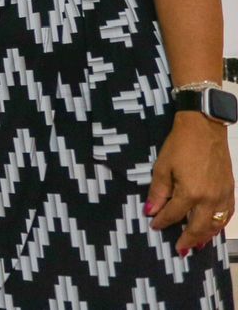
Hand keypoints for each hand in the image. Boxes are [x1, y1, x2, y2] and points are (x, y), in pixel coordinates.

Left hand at [146, 112, 234, 253]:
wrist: (204, 128)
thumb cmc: (180, 145)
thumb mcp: (162, 167)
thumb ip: (158, 192)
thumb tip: (150, 211)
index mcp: (191, 193)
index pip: (174, 214)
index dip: (162, 221)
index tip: (153, 225)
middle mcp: (210, 199)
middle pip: (198, 226)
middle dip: (187, 240)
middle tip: (180, 251)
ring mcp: (223, 195)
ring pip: (216, 224)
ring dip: (206, 236)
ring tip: (196, 246)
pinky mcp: (231, 190)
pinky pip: (227, 214)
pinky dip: (219, 224)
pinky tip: (213, 228)